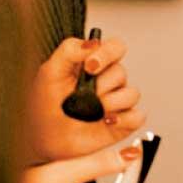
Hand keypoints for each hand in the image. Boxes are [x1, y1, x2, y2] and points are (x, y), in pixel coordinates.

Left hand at [28, 35, 146, 161]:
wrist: (45, 140)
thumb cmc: (46, 106)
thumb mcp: (49, 72)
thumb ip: (69, 50)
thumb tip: (92, 42)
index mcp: (94, 64)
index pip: (114, 47)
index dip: (107, 53)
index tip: (90, 66)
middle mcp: (108, 81)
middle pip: (121, 72)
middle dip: (101, 85)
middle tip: (84, 95)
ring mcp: (117, 102)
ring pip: (131, 94)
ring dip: (111, 102)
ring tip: (92, 111)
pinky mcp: (123, 122)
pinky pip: (137, 116)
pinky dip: (125, 119)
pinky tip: (106, 121)